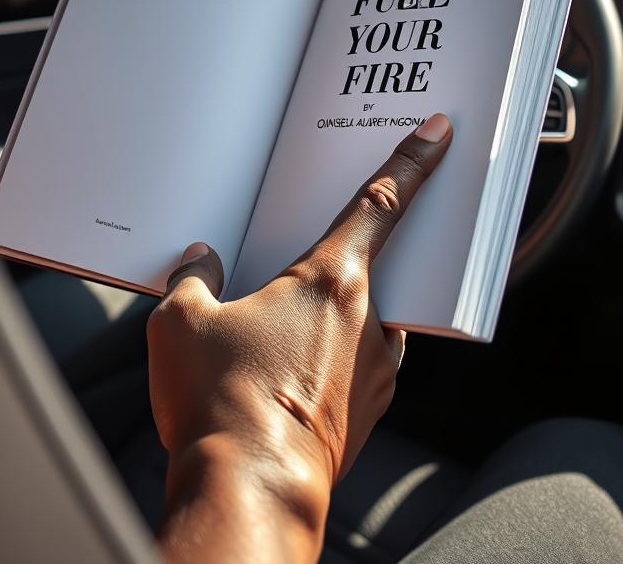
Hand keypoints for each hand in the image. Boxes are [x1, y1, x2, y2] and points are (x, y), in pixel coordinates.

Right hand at [147, 113, 451, 562]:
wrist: (251, 492)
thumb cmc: (220, 401)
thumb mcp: (181, 322)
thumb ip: (192, 277)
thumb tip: (199, 261)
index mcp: (329, 281)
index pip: (382, 201)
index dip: (412, 159)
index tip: (440, 130)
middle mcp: (367, 321)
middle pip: (371, 264)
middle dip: (345, 257)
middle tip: (313, 261)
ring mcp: (375, 371)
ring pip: (361, 320)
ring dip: (331, 317)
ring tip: (278, 334)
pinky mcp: (368, 413)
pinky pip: (355, 363)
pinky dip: (329, 358)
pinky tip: (284, 373)